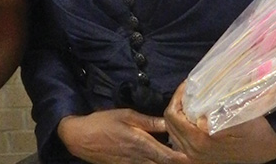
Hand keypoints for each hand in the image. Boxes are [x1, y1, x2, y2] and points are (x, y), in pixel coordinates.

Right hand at [57, 109, 189, 163]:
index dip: (183, 159)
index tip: (194, 154)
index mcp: (142, 144)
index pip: (169, 157)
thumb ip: (149, 122)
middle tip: (191, 156)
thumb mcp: (126, 115)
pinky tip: (157, 157)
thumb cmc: (103, 123)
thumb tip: (169, 122)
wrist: (80, 138)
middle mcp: (140, 159)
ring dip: (166, 163)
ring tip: (177, 157)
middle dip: (178, 162)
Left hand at [163, 84, 275, 163]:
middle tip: (189, 90)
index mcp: (200, 140)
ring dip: (178, 115)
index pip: (173, 115)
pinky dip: (181, 127)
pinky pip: (179, 142)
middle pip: (170, 123)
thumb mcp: (240, 117)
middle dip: (177, 103)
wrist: (268, 149)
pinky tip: (192, 118)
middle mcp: (194, 151)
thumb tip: (201, 105)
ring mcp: (196, 157)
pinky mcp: (200, 158)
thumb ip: (218, 112)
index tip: (189, 85)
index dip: (178, 96)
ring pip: (172, 132)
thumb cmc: (257, 131)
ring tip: (190, 101)